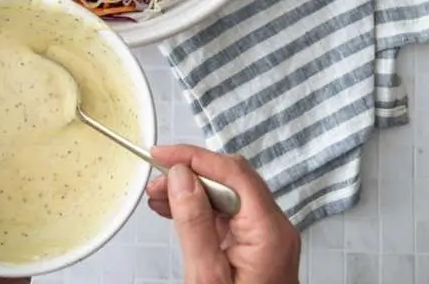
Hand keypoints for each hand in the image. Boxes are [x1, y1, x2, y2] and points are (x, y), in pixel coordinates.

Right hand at [145, 145, 300, 283]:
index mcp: (269, 232)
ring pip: (227, 195)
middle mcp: (274, 229)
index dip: (195, 157)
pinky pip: (227, 215)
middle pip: (231, 181)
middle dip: (189, 175)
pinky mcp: (256, 247)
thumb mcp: (206, 276)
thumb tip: (182, 177)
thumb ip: (194, 223)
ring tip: (157, 199)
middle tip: (154, 182)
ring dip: (190, 192)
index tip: (161, 156)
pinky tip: (174, 212)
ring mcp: (267, 238)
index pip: (234, 173)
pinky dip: (199, 209)